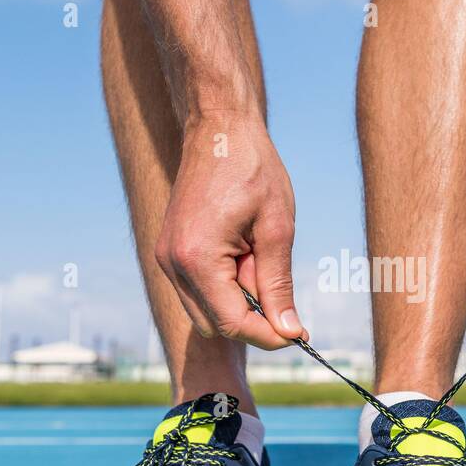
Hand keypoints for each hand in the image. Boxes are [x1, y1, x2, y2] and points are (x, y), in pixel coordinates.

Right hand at [156, 112, 306, 348]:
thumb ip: (278, 285)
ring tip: (260, 258)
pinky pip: (199, 290)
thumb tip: (289, 331)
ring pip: (206, 311)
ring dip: (238, 301)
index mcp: (197, 258)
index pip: (232, 323)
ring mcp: (167, 258)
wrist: (220, 129)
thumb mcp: (277, 229)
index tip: (299, 334)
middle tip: (282, 291)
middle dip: (253, 319)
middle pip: (215, 325)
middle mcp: (172, 264)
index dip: (269, 336)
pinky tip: (245, 253)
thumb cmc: (253, 169)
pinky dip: (226, 286)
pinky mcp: (170, 252)